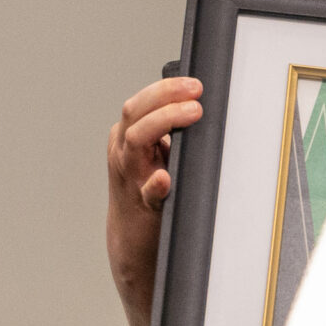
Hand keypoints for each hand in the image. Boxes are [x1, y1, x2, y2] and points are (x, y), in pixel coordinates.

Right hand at [107, 76, 202, 308]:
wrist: (134, 240)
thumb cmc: (149, 191)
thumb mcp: (154, 156)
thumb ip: (169, 133)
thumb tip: (201, 105)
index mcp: (127, 137)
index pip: (142, 102)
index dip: (166, 89)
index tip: (195, 84)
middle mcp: (124, 152)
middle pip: (136, 113)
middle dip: (166, 97)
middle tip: (196, 94)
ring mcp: (131, 177)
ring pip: (136, 140)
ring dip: (164, 123)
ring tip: (192, 114)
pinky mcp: (144, 203)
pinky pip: (147, 192)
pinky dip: (155, 184)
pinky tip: (165, 177)